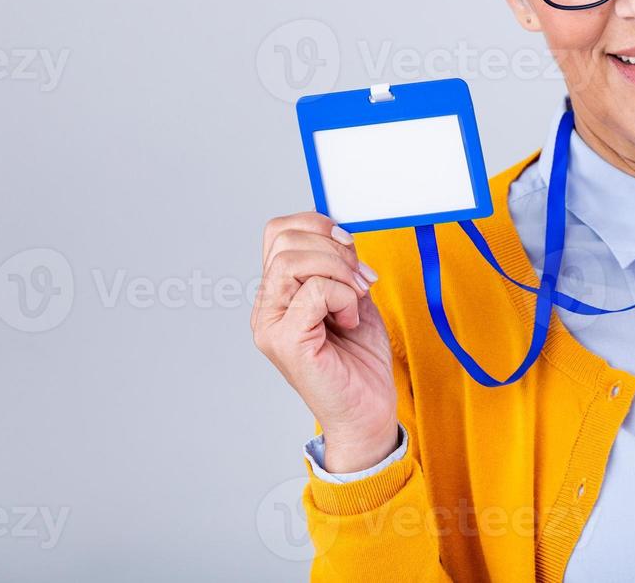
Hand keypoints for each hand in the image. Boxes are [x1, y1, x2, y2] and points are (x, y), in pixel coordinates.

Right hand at [251, 212, 400, 472]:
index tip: (350, 244)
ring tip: (356, 297)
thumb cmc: (359, 359)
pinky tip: (349, 319)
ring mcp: (271, 325)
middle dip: (333, 247)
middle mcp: (267, 308)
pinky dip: (342, 296)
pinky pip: (313, 291)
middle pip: (284, 240)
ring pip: (292, 260)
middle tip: (361, 277)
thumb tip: (340, 232)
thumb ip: (340, 264)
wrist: (367, 410)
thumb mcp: (353, 296)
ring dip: (338, 270)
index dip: (317, 224)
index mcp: (279, 292)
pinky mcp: (286, 342)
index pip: (279, 232)